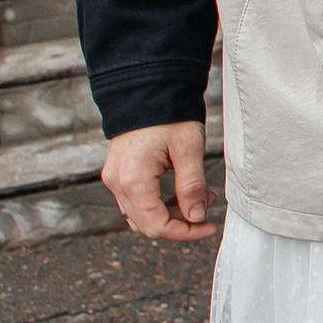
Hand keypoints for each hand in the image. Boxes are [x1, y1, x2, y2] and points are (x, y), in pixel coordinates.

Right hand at [100, 121, 218, 242]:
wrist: (148, 89)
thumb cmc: (169, 115)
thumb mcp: (188, 149)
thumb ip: (191, 186)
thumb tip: (196, 216)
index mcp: (133, 179)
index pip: (156, 225)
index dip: (184, 233)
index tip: (208, 228)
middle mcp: (117, 182)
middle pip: (146, 223)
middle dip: (179, 222)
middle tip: (206, 206)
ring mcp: (115, 177)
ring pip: (141, 214)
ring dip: (170, 212)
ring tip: (199, 195)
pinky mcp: (118, 172)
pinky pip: (137, 200)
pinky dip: (159, 202)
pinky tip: (181, 190)